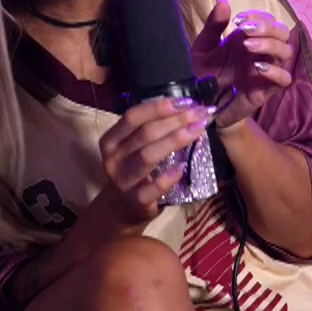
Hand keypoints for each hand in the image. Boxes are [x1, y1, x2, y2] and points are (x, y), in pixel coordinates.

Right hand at [94, 97, 215, 226]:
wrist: (122, 210)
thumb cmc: (134, 170)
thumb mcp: (133, 148)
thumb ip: (151, 129)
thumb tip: (187, 108)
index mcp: (111, 141)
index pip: (133, 117)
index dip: (159, 107)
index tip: (186, 101)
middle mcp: (113, 159)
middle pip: (145, 134)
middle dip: (176, 120)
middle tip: (200, 113)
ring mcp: (123, 181)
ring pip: (148, 156)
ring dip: (176, 140)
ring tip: (198, 130)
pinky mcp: (135, 201)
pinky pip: (153, 187)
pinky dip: (169, 176)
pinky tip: (183, 167)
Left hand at [191, 0, 294, 131]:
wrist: (199, 104)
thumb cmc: (202, 74)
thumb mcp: (203, 46)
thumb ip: (214, 25)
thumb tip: (224, 1)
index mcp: (248, 38)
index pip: (268, 20)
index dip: (258, 16)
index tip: (239, 19)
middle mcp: (261, 52)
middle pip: (282, 32)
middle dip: (267, 27)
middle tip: (246, 30)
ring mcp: (266, 70)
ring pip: (286, 52)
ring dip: (270, 45)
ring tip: (248, 46)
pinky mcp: (266, 90)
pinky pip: (284, 79)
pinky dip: (276, 71)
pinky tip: (258, 68)